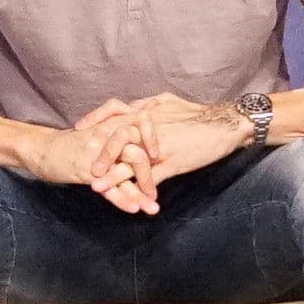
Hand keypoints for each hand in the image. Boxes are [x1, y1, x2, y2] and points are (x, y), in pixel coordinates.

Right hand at [31, 104, 157, 214]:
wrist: (42, 149)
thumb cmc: (73, 143)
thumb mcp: (98, 130)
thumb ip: (121, 131)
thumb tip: (147, 135)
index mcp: (112, 123)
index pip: (142, 121)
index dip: (154, 136)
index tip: (159, 155)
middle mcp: (106, 136)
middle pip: (137, 149)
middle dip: (150, 174)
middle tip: (156, 191)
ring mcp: (96, 153)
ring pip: (125, 171)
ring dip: (141, 191)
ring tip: (153, 207)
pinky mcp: (85, 170)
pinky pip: (108, 187)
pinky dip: (122, 199)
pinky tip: (134, 209)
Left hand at [96, 92, 256, 187]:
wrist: (224, 125)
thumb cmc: (197, 113)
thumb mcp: (168, 102)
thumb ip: (148, 105)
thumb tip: (135, 106)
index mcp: (147, 112)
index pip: (114, 113)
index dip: (95, 120)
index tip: (79, 128)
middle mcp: (149, 127)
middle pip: (116, 137)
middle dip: (98, 152)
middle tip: (85, 164)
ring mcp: (159, 146)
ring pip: (129, 160)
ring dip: (111, 175)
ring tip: (96, 187)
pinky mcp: (172, 163)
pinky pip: (151, 178)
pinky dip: (138, 190)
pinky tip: (128, 201)